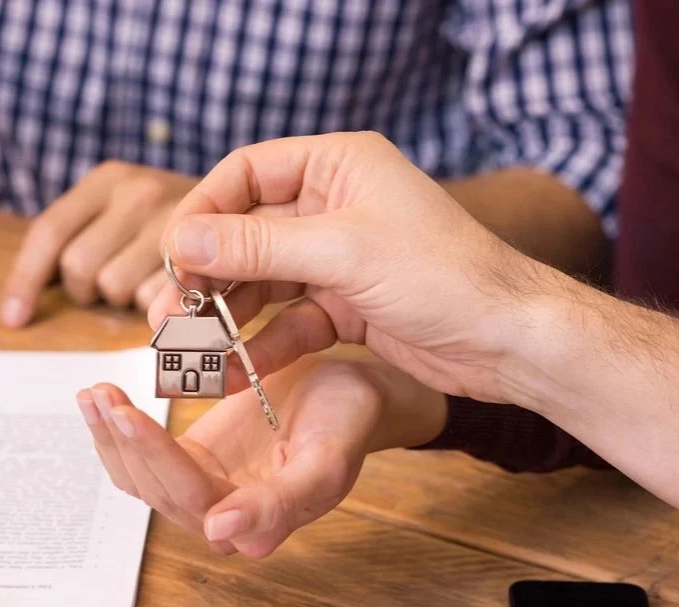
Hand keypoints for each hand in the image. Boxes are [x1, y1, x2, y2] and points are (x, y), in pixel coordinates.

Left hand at [0, 162, 198, 325]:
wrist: (251, 204)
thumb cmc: (171, 221)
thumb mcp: (122, 210)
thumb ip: (81, 237)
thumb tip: (20, 304)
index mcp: (108, 179)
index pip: (49, 233)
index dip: (25, 281)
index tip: (14, 318)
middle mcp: (137, 192)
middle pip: (79, 268)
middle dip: (86, 289)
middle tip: (109, 284)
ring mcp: (173, 222)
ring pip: (114, 288)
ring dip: (123, 297)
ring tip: (145, 282)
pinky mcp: (204, 256)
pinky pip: (154, 300)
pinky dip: (157, 304)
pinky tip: (172, 289)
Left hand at [77, 356, 445, 556]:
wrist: (350, 394)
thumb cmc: (346, 421)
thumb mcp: (326, 458)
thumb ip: (281, 503)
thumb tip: (220, 535)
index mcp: (257, 524)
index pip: (192, 495)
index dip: (156, 456)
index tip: (128, 415)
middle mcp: (222, 517)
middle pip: (156, 488)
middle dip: (124, 441)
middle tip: (100, 393)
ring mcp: (202, 491)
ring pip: (139, 478)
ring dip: (110, 437)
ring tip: (94, 393)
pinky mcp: (190, 463)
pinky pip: (142, 458)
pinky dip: (117, 430)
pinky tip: (101, 400)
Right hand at [150, 132, 570, 405]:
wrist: (510, 342)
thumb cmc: (446, 277)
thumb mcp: (342, 253)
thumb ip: (256, 247)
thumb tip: (181, 240)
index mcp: (338, 165)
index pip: (246, 174)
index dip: (202, 212)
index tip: (171, 254)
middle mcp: (334, 205)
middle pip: (245, 233)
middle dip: (205, 274)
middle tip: (167, 311)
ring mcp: (338, 257)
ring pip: (262, 282)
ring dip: (226, 314)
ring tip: (188, 347)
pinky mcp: (345, 305)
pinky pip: (287, 320)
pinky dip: (261, 343)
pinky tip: (234, 370)